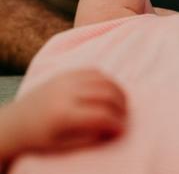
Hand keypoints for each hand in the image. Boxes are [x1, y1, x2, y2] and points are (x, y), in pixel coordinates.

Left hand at [7, 69, 126, 156]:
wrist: (14, 122)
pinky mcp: (66, 73)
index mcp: (64, 114)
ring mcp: (66, 80)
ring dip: (118, 91)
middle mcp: (67, 92)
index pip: (101, 115)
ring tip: (121, 104)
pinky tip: (110, 92)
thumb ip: (91, 138)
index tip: (122, 130)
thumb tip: (116, 130)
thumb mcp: (63, 145)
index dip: (117, 123)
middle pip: (107, 94)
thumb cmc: (39, 139)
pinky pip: (95, 71)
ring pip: (104, 80)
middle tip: (125, 116)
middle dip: (121, 106)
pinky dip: (107, 81)